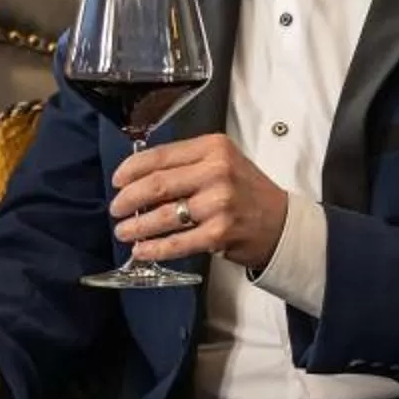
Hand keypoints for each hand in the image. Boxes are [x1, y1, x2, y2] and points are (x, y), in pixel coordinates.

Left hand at [110, 135, 288, 272]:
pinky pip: (177, 242)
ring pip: (163, 215)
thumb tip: (139, 177)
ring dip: (136, 226)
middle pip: (156, 184)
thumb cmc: (247, 192)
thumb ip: (186, 164)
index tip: (117, 180)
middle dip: (128, 199)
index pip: (160, 155)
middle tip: (116, 208)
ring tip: (124, 231)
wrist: (281, 223)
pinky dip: (155, 248)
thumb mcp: (222, 162)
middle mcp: (217, 172)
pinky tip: (142, 250)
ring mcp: (219, 203)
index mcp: (213, 148)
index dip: (131, 169)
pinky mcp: (220, 233)